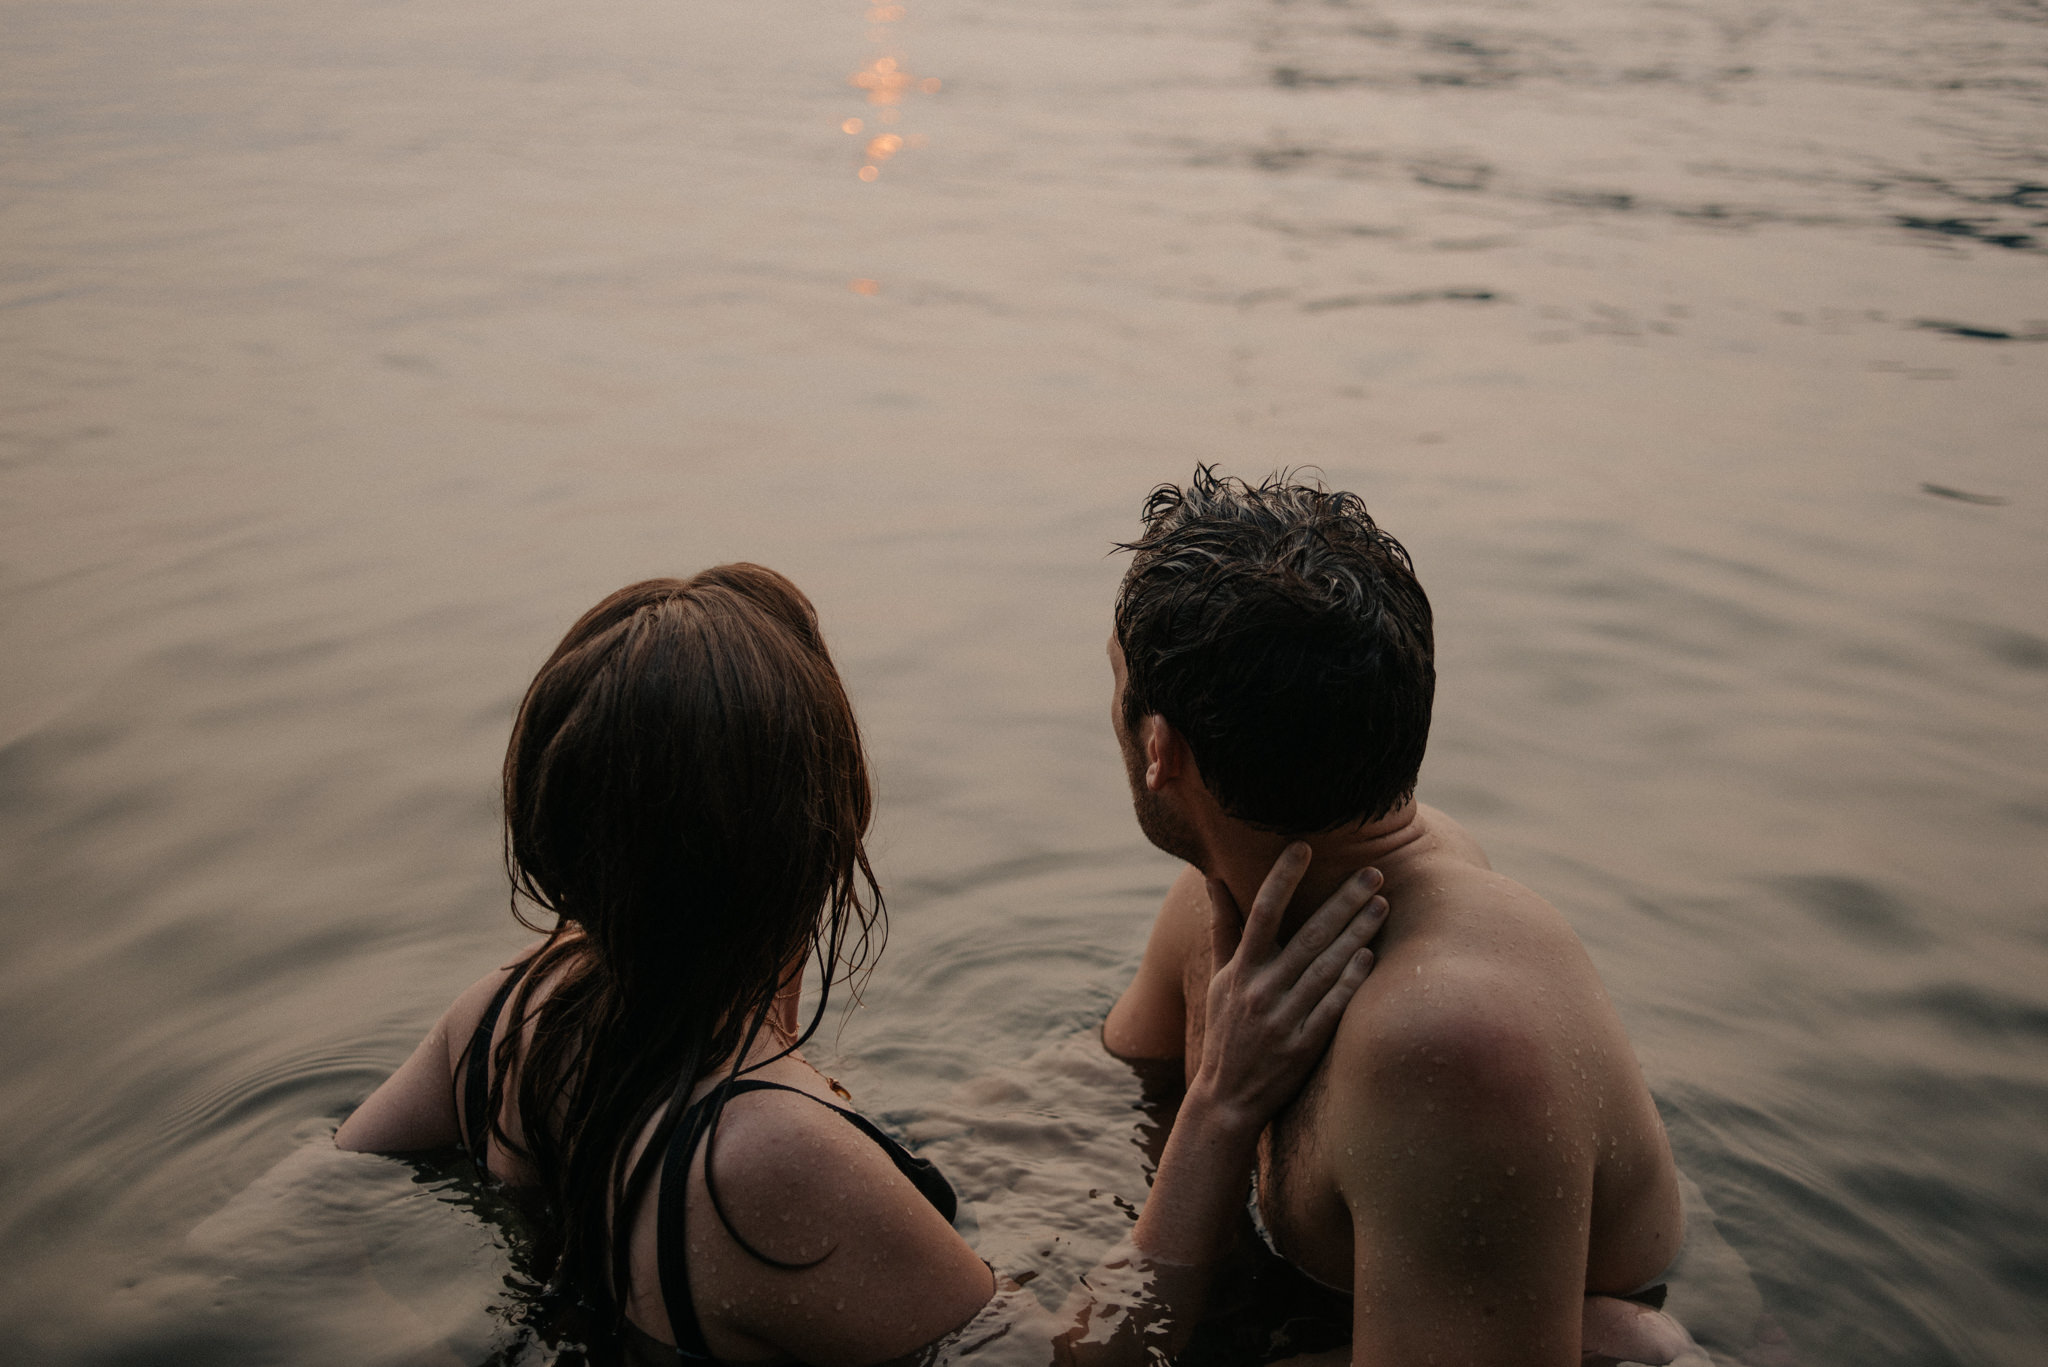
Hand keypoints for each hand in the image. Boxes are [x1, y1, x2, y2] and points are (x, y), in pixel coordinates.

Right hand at [1190, 844, 1385, 1133]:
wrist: (1227, 1099)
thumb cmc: (1226, 1030)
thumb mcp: (1220, 979)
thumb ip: (1224, 928)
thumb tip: (1213, 878)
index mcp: (1241, 970)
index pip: (1262, 913)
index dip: (1282, 878)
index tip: (1303, 847)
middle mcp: (1261, 990)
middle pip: (1308, 936)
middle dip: (1343, 902)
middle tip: (1373, 873)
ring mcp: (1284, 1019)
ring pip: (1327, 967)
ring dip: (1357, 934)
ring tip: (1382, 905)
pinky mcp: (1305, 1046)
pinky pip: (1333, 1006)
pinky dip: (1351, 979)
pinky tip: (1370, 955)